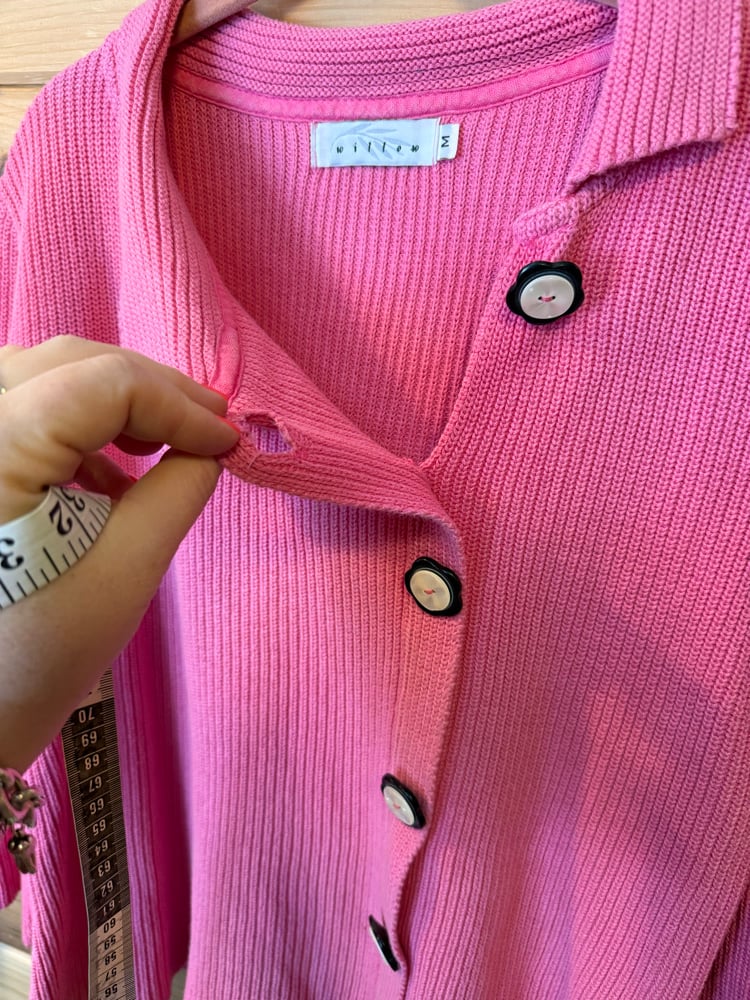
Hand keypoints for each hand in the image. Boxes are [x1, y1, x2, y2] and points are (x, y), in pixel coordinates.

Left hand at [0, 336, 239, 769]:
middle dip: (149, 389)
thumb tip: (209, 445)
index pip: (102, 384)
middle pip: (67, 362)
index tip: (227, 441)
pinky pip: (18, 404)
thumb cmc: (37, 654)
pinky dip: (73, 422)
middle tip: (208, 425)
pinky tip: (108, 471)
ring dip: (109, 398)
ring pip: (41, 372)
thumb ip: (178, 491)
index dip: (177, 404)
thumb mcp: (125, 572)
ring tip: (161, 444)